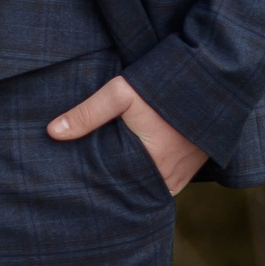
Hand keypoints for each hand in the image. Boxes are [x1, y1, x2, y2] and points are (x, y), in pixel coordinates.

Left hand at [47, 75, 207, 195]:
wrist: (212, 74)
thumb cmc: (163, 84)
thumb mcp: (121, 94)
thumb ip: (88, 114)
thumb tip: (52, 132)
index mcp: (154, 166)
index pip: (120, 191)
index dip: (101, 188)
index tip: (82, 185)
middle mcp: (172, 176)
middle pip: (137, 191)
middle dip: (117, 187)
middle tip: (92, 181)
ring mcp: (187, 172)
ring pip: (153, 187)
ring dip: (136, 181)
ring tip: (112, 174)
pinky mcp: (196, 163)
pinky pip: (169, 180)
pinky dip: (154, 176)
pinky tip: (138, 165)